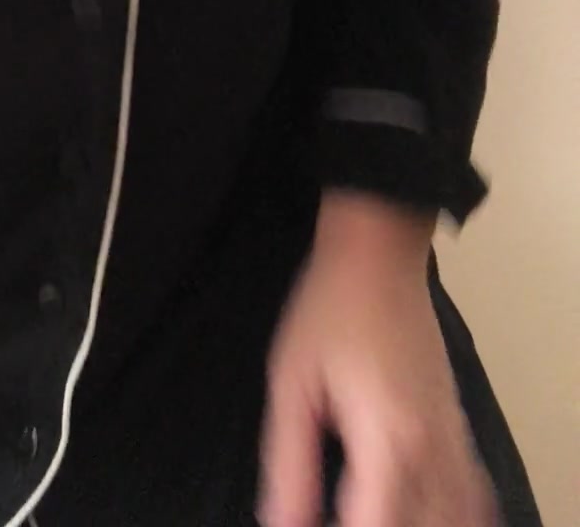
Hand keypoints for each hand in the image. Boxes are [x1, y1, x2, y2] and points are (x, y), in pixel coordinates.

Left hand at [256, 225, 499, 526]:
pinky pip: (469, 489)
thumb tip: (281, 521)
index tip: (311, 521)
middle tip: (339, 509)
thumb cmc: (329, 307)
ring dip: (414, 522)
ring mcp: (452, 435)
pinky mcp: (457, 421)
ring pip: (451, 515)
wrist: (378, 249)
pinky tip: (417, 508)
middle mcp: (432, 447)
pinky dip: (448, 510)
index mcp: (388, 440)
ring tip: (368, 504)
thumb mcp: (291, 383)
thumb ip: (289, 461)